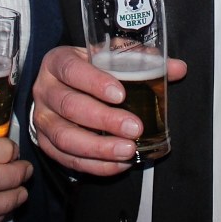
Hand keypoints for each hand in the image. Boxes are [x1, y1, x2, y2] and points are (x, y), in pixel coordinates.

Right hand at [30, 45, 186, 176]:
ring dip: (99, 147)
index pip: (72, 70)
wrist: (60, 87)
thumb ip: (141, 59)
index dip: (95, 82)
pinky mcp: (45, 143)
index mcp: (57, 62)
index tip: (120, 94)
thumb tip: (178, 68)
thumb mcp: (109, 57)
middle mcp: (45, 90)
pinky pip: (67, 159)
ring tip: (127, 150)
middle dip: (104, 119)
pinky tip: (118, 163)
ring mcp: (42, 119)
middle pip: (70, 106)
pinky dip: (94, 165)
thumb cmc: (88, 69)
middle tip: (134, 128)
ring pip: (66, 137)